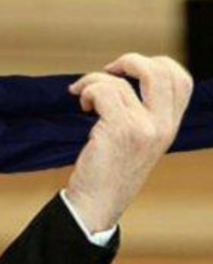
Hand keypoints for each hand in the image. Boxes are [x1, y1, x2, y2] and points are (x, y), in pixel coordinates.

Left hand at [65, 53, 193, 231]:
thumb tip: (122, 77)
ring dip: (93, 81)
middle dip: (130, 60)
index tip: (128, 71)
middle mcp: (163, 126)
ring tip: (84, 97)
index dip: (156, 64)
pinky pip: (103, 92)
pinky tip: (83, 106)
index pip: (182, 80)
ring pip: (120, 81)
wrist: (96, 202)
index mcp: (170, 126)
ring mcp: (144, 128)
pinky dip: (87, 91)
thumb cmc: (109, 170)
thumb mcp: (138, 140)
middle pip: (160, 70)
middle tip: (108, 71)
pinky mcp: (120, 130)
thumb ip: (142, 113)